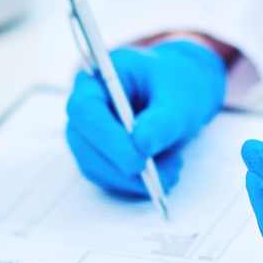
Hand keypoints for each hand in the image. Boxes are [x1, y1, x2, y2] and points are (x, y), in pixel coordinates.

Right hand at [66, 40, 226, 196]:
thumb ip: (162, 120)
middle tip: (162, 175)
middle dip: (121, 166)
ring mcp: (88, 134)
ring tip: (172, 171)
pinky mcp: (98, 156)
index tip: (139, 159)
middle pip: (83, 143)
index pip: (84, 109)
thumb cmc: (174, 85)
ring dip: (133, 179)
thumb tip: (141, 144)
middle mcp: (85, 107)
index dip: (107, 138)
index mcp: (97, 78)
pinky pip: (108, 177)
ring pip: (95, 166)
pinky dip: (136, 183)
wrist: (179, 94)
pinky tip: (163, 173)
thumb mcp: (179, 98)